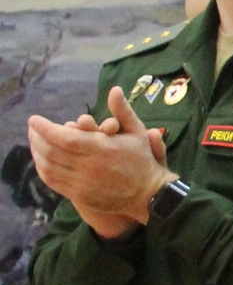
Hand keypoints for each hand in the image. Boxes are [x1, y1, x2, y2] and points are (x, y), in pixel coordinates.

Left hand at [26, 89, 170, 236]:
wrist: (148, 195)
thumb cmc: (142, 160)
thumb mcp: (137, 132)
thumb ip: (123, 111)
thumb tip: (115, 89)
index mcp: (102, 148)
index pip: (64, 137)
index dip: (45, 128)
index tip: (34, 119)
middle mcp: (90, 166)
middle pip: (52, 151)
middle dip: (36, 138)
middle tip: (32, 128)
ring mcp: (83, 183)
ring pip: (49, 166)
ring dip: (37, 152)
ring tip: (34, 142)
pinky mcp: (79, 195)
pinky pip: (53, 181)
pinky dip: (42, 169)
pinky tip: (42, 160)